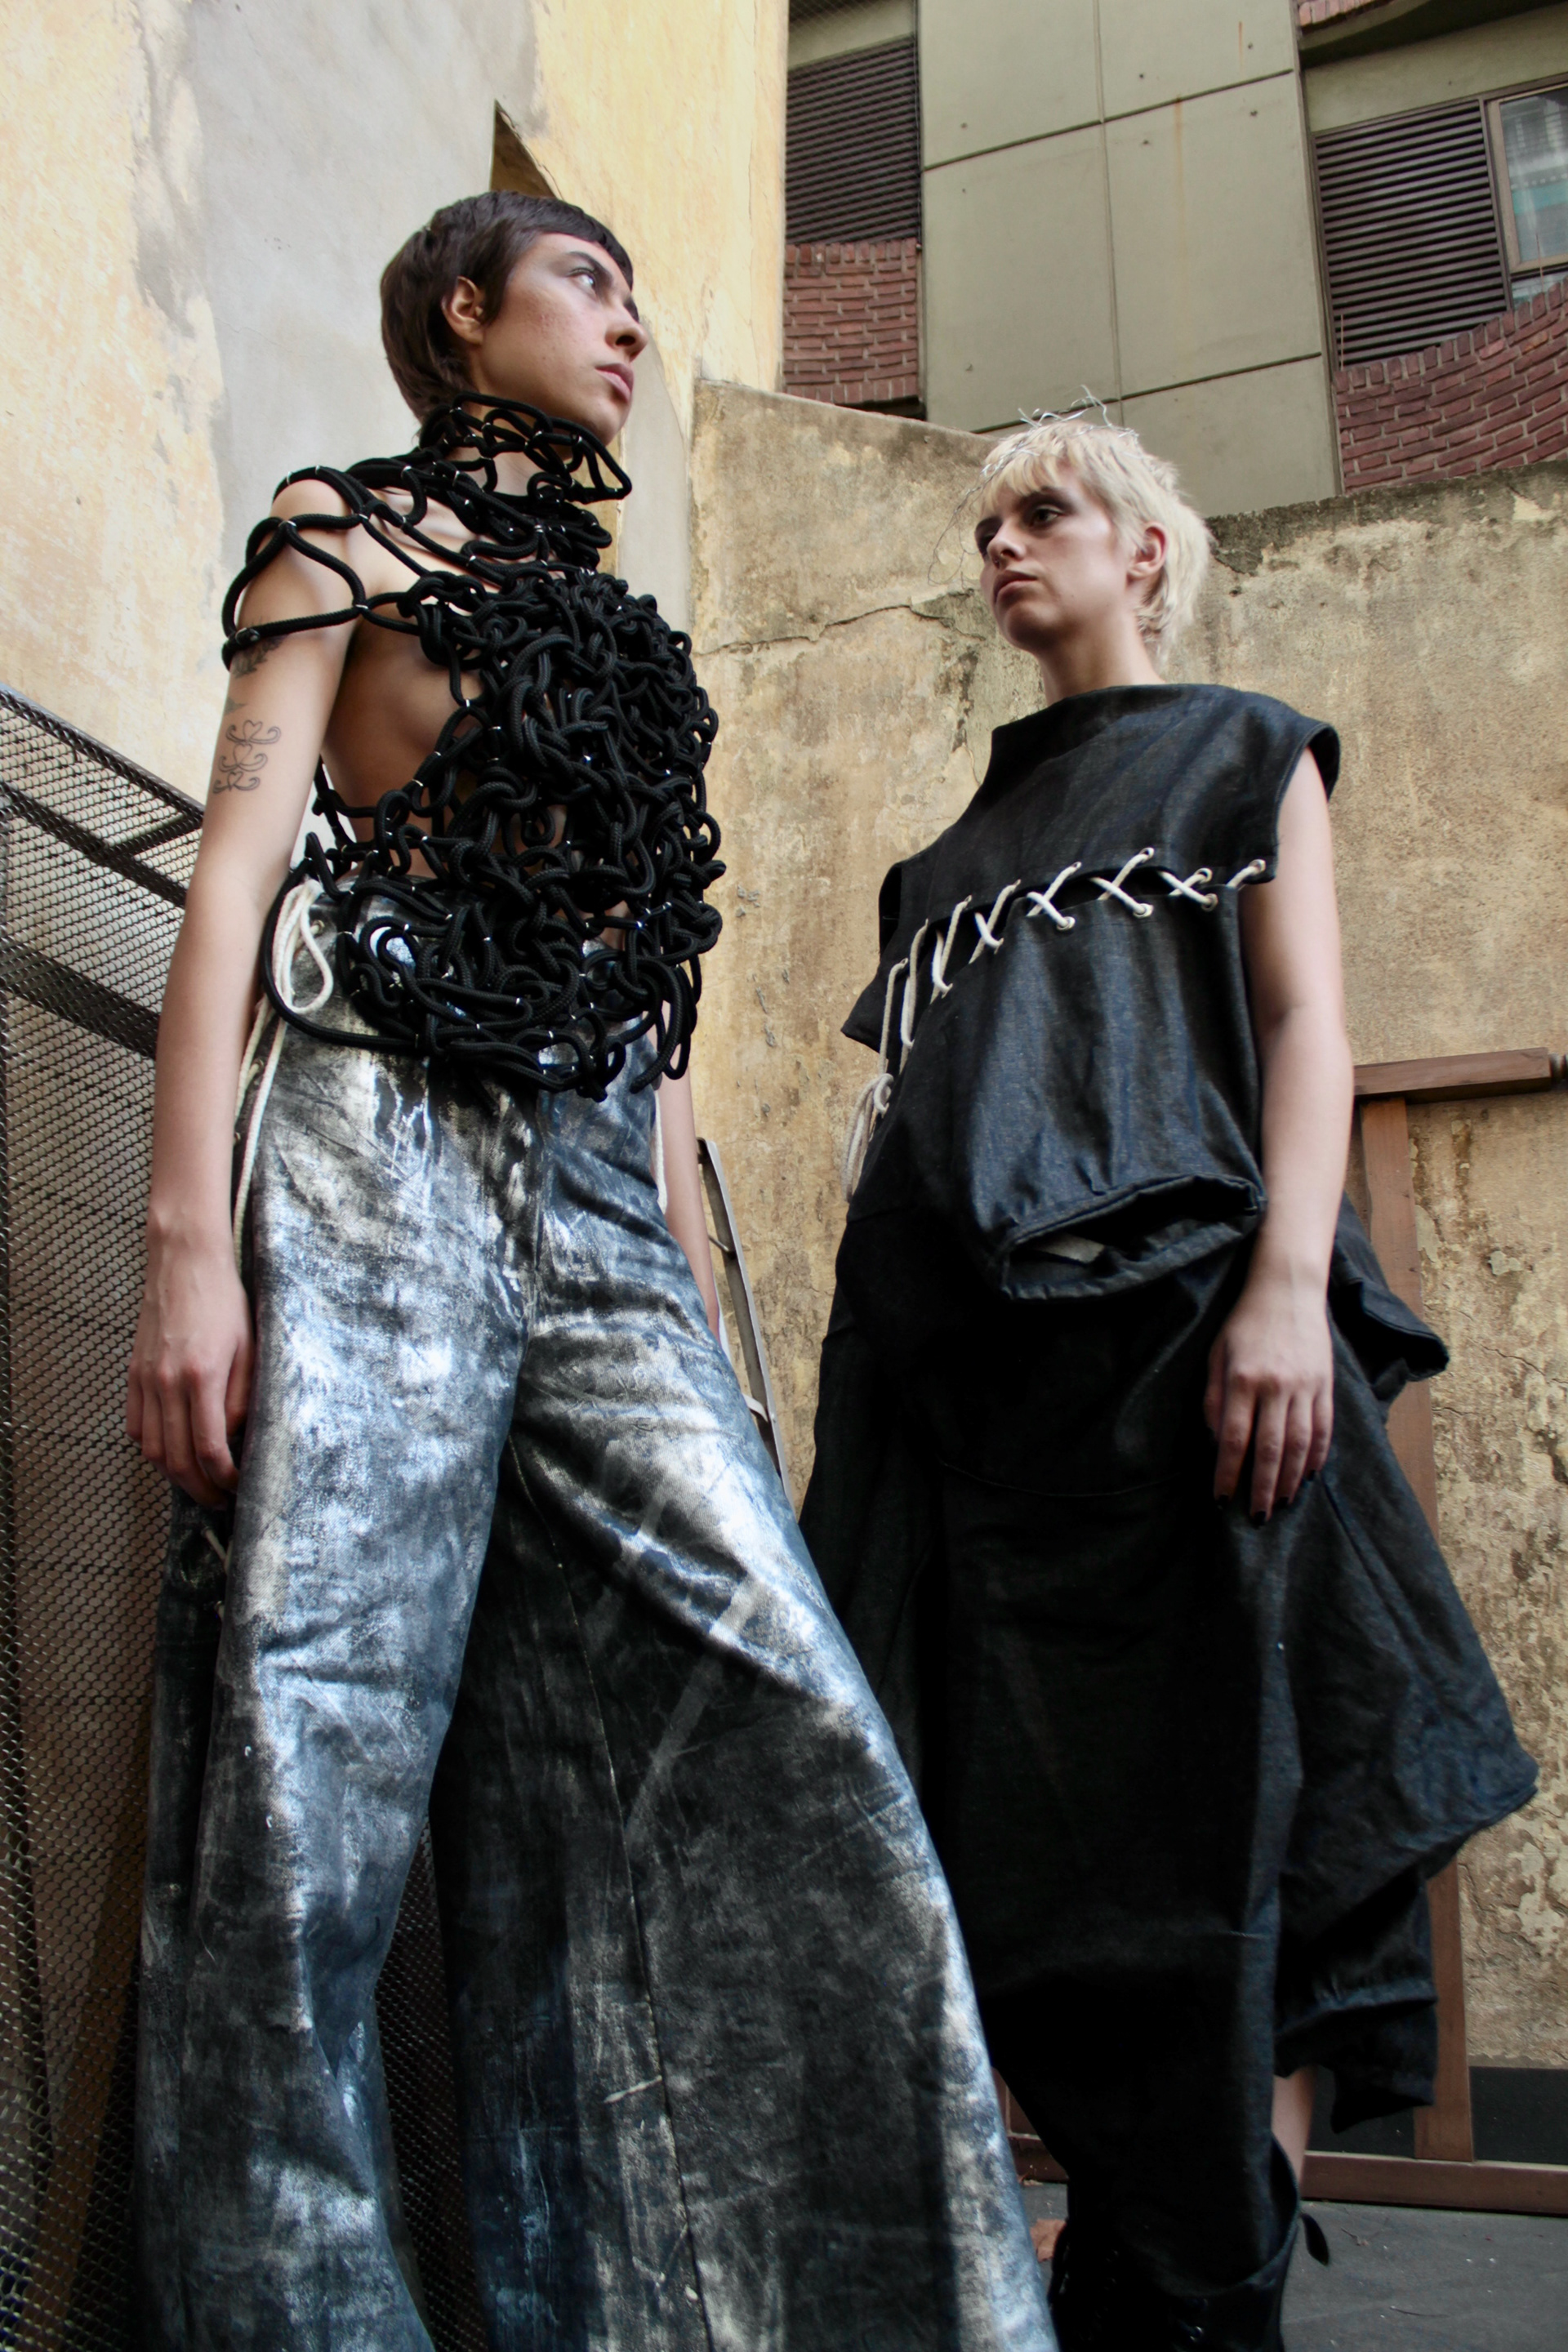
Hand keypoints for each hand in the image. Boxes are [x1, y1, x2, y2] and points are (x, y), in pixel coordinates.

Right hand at [126, 1230, 253, 1506]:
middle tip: (220, 1500)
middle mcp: (167, 1382)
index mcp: (202, 1376)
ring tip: (198, 1482)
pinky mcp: (133, 1373)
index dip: (224, 1478)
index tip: (238, 1487)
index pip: (208, 1448)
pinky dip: (152, 1448)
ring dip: (175, 1475)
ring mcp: (145, 1379)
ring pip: (152, 1449)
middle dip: (199, 1489)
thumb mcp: (250, 1348)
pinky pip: (137, 1426)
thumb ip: (243, 1398)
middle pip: (176, 1459)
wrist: (184, 1262)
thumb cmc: (225, 1301)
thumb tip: (235, 1439)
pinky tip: (172, 1451)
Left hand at [1204, 1264, 1333, 1520]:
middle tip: (1257, 1517)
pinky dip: (1316, 1457)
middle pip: (1270, 1449)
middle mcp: (1276, 1386)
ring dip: (1290, 1480)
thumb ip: (1214, 1399)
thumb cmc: (1244, 1324)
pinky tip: (1307, 1477)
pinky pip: (1323, 1429)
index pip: (1234, 1438)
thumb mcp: (1216, 1355)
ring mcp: (1305, 1386)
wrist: (1287, 1290)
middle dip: (1262, 1488)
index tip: (1222, 1499)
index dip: (1228, 1473)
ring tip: (1281, 1505)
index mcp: (1243, 1379)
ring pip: (1300, 1444)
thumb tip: (1218, 1442)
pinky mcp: (1325, 1385)